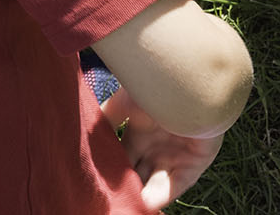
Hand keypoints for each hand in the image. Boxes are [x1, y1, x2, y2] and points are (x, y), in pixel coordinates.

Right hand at [100, 88, 221, 209]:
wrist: (192, 77)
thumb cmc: (156, 85)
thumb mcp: (123, 102)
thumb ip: (105, 121)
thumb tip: (83, 140)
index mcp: (138, 134)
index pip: (121, 162)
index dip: (109, 176)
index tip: (94, 187)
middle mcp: (156, 147)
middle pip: (136, 177)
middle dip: (124, 190)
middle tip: (108, 202)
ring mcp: (175, 156)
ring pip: (154, 185)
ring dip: (140, 197)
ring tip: (125, 205)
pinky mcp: (195, 162)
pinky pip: (177, 184)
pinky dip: (161, 196)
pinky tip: (145, 202)